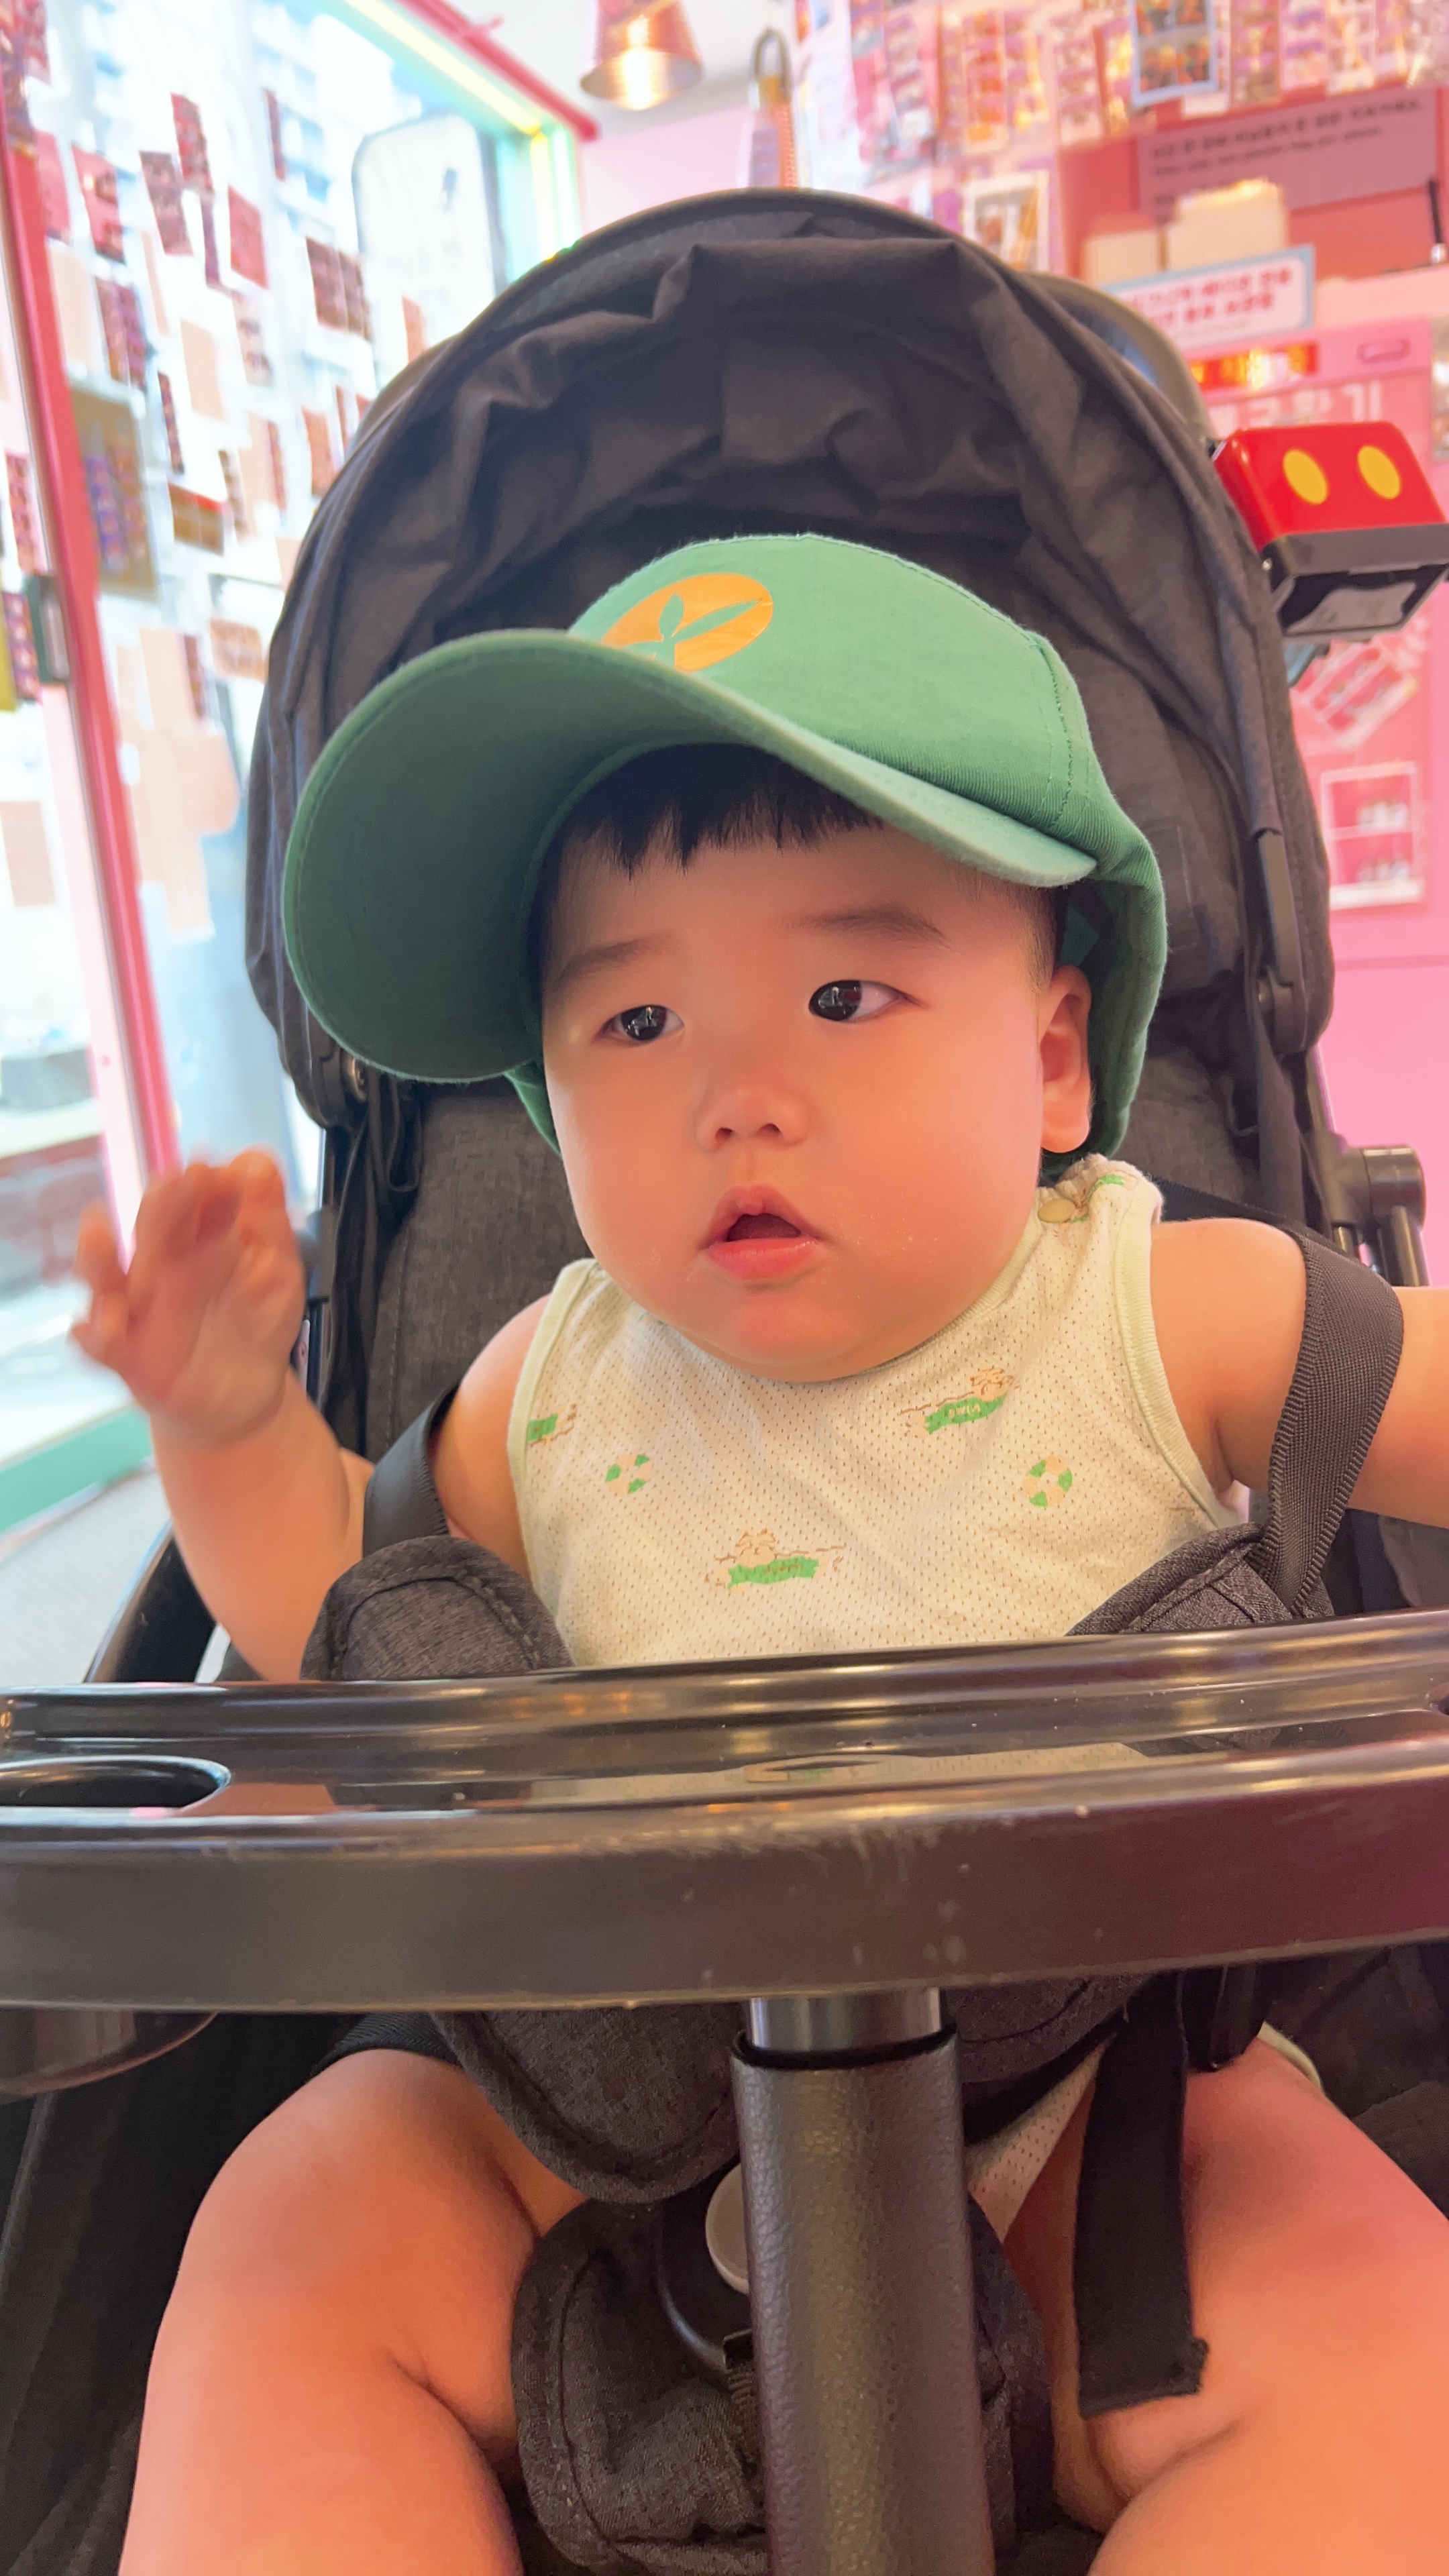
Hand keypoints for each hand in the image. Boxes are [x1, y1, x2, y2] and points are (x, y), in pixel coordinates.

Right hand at [73, 1152, 306, 1448]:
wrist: (246, 1393)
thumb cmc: (255, 1322)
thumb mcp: (275, 1269)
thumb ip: (268, 1220)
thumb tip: (257, 1162)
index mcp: (199, 1239)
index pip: (195, 1201)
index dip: (203, 1184)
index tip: (218, 1170)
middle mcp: (160, 1265)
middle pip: (152, 1228)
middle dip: (161, 1204)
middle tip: (177, 1181)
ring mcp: (138, 1308)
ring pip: (106, 1276)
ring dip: (97, 1253)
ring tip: (97, 1228)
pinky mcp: (127, 1354)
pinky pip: (98, 1343)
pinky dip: (94, 1334)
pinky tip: (105, 1327)